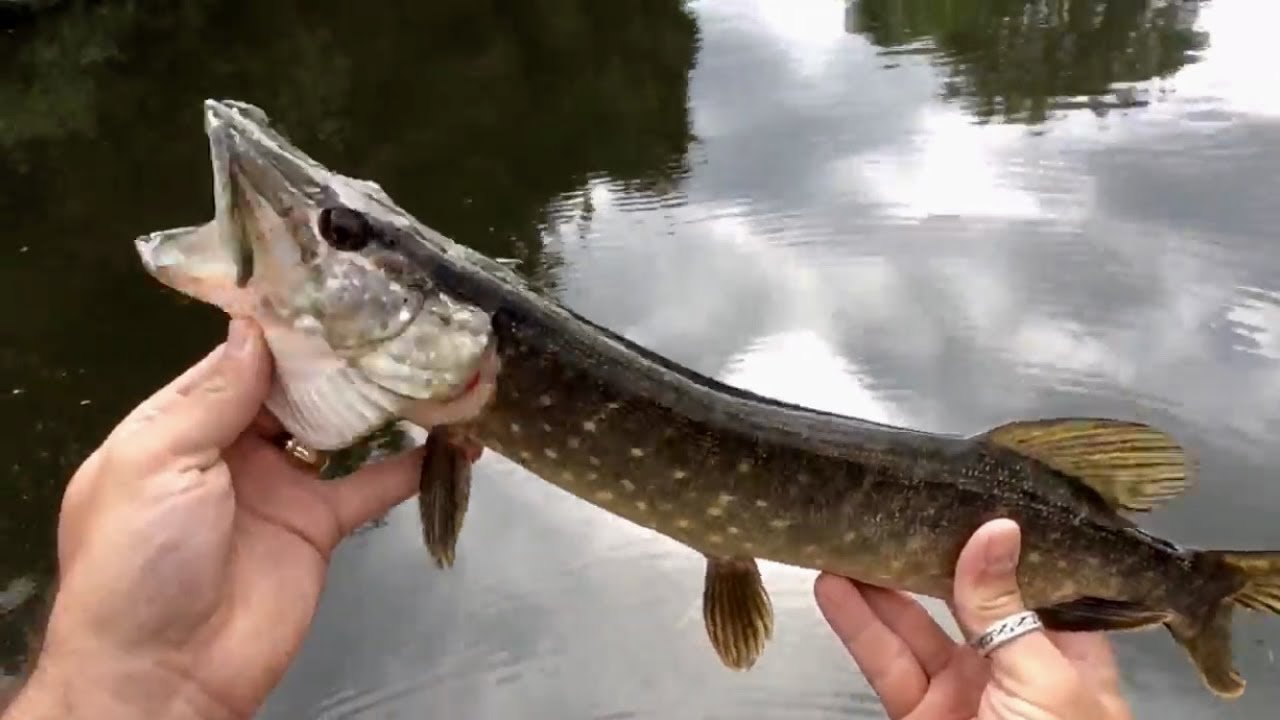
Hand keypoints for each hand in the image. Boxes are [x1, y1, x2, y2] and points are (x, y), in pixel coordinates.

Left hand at [10, 318, 427, 718]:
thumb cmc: (140, 559)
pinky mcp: (319, 526)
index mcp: (181, 424)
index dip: (283, 326)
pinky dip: (410, 465)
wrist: (165, 673)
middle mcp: (232, 446)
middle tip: (396, 314)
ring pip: (337, 427)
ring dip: (378, 399)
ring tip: (428, 360)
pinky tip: (451, 439)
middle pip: (294, 386)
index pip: (238, 359)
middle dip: (339, 354)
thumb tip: (255, 329)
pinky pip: (371, 486)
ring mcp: (280, 485)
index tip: (336, 288)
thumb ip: (210, 396)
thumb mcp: (154, 462)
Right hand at [814, 519, 1133, 719]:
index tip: (968, 487)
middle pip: (963, 595)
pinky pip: (885, 661)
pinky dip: (857, 624)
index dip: (1002, 536)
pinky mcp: (918, 714)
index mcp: (1067, 649)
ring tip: (847, 531)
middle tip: (890, 500)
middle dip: (925, 552)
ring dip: (878, 582)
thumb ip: (1005, 605)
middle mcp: (1013, 661)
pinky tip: (834, 586)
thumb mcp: (1043, 676)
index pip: (1035, 577)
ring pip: (914, 623)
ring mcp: (962, 689)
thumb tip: (996, 527)